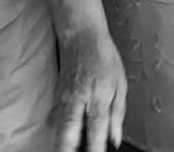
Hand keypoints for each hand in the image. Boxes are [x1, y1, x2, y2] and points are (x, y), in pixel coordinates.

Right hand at [51, 29, 126, 151]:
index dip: (95, 151)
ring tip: (72, 148)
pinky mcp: (56, 96)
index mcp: (97, 100)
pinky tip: (66, 134)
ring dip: (63, 143)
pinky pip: (54, 119)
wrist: (80, 34)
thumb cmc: (102, 55)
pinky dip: (58, 131)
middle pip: (67, 138)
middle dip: (70, 151)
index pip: (95, 136)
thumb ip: (117, 115)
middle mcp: (77, 102)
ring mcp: (62, 99)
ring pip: (57, 130)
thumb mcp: (120, 84)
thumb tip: (115, 139)